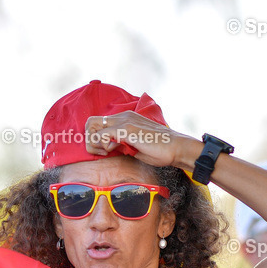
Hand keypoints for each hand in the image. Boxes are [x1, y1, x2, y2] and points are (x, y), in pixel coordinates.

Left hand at [84, 111, 199, 168]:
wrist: (175, 148)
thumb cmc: (158, 150)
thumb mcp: (134, 146)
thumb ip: (121, 144)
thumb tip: (109, 148)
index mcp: (125, 118)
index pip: (98, 123)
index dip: (95, 139)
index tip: (104, 151)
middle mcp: (123, 116)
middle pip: (90, 122)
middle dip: (90, 139)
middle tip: (101, 152)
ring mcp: (124, 121)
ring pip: (92, 126)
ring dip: (95, 142)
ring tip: (108, 151)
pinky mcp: (127, 129)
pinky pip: (102, 135)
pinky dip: (103, 145)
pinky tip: (115, 150)